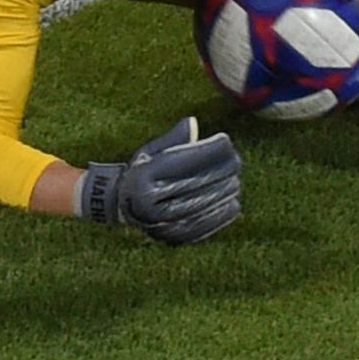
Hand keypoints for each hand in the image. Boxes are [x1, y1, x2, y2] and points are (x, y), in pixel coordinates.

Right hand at [76, 117, 241, 243]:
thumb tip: (193, 122)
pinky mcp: (173, 237)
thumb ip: (174, 139)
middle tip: (235, 162)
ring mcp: (162, 221)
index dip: (214, 147)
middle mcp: (152, 199)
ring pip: (208, 202)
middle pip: (203, 179)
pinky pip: (207, 224)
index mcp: (146, 174)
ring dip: (226, 190)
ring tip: (234, 181)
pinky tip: (232, 203)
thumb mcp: (150, 151)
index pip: (191, 157)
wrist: (123, 207)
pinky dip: (223, 213)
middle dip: (224, 168)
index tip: (225, 141)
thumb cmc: (143, 171)